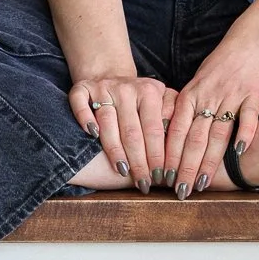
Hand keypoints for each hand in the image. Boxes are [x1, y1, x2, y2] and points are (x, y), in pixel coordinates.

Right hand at [70, 74, 176, 188]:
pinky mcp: (82, 87)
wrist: (112, 76)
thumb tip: (178, 158)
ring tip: (122, 171)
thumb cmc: (141, 101)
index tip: (161, 178)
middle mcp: (127, 88)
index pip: (154, 129)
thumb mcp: (162, 103)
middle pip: (132, 131)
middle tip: (143, 183)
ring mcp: (103, 87)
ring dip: (114, 150)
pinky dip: (85, 118)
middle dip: (139, 161)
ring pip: (107, 122)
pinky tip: (92, 135)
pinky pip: (80, 103)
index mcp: (150, 91)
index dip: (157, 156)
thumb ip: (172, 123)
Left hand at [163, 33, 258, 196]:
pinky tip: (239, 152)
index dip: (169, 156)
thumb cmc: (219, 69)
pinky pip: (248, 118)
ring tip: (202, 183)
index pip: (175, 131)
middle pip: (194, 138)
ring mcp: (231, 97)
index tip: (164, 179)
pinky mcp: (253, 96)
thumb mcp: (195, 86)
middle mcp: (208, 98)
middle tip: (180, 191)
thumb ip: (184, 112)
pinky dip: (244, 134)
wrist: (248, 44)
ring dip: (210, 160)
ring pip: (217, 133)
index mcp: (190, 96)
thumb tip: (166, 142)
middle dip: (185, 167)